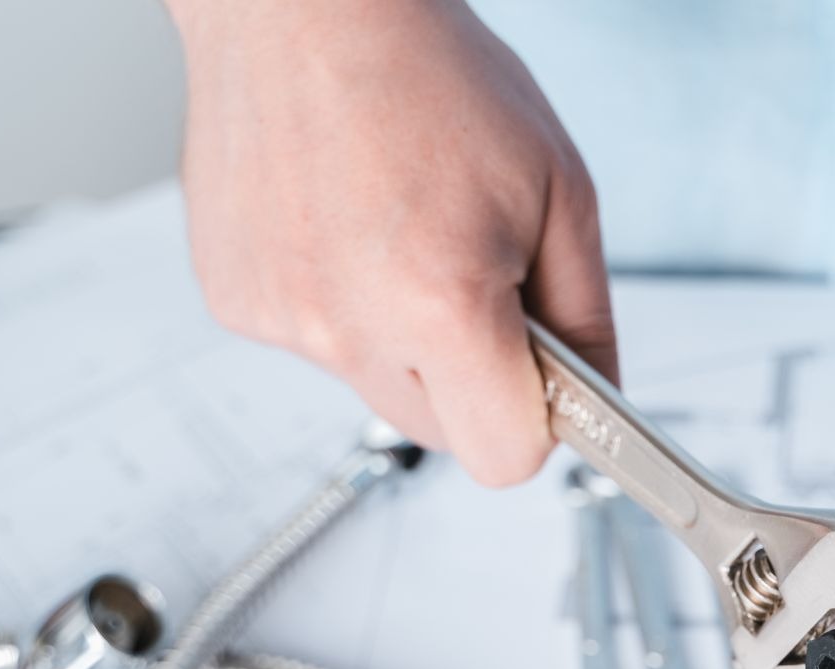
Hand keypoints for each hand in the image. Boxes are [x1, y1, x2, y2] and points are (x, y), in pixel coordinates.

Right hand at [170, 0, 612, 484]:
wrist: (302, 5)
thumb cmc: (430, 73)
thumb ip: (585, 316)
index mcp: (439, 305)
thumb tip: (597, 400)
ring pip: (378, 387)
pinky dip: (342, 303)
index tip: (542, 382)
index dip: (534, 422)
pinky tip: (346, 225)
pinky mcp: (236, 301)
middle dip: (472, 379)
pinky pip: (317, 343)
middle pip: (441, 433)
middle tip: (473, 281)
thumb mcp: (558, 191)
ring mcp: (282, 319)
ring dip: (403, 339)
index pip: (504, 457)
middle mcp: (347, 325)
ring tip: (402, 236)